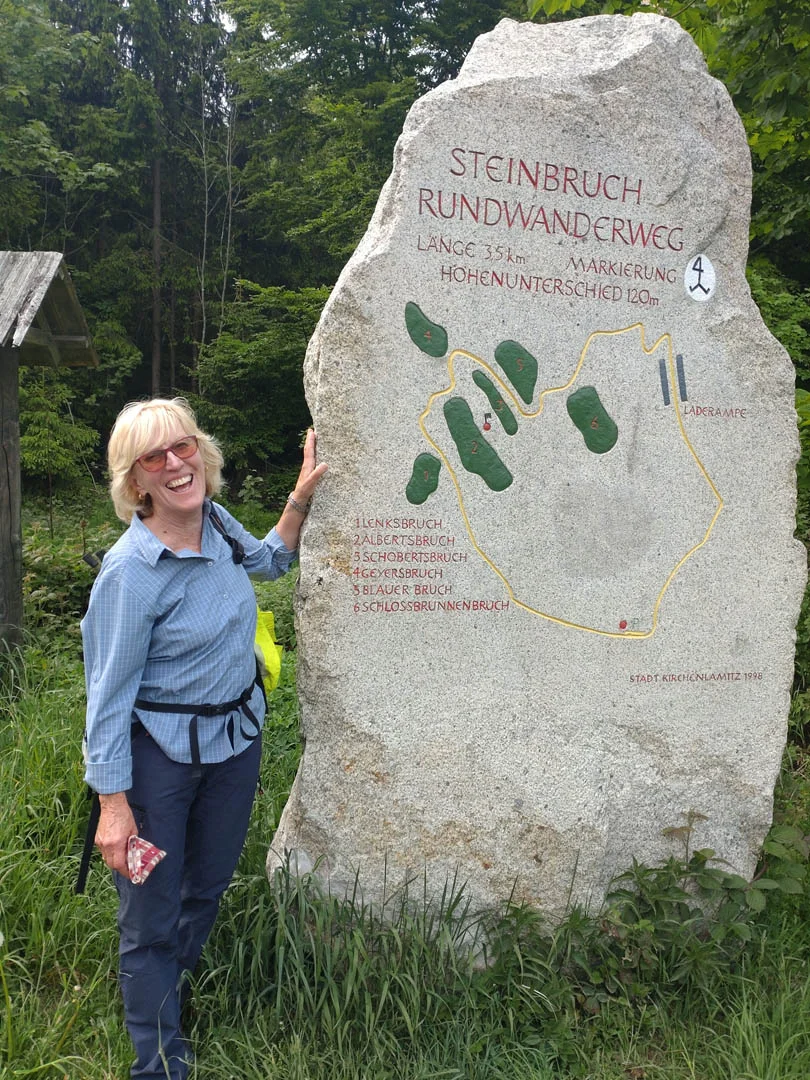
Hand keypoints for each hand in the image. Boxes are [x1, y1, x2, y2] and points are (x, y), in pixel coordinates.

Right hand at [96, 792, 135, 878]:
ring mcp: (100, 842)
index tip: (131, 874)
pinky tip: (116, 850)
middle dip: (120, 868)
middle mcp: (106, 845)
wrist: (112, 805)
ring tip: (123, 859)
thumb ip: (132, 844)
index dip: (125, 871)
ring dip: (114, 861)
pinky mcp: (97, 839)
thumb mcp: (133, 831)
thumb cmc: (124, 815)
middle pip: (111, 864)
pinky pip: (103, 852)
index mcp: (116, 843)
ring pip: (106, 859)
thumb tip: (133, 854)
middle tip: (128, 868)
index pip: (119, 864)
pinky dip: (110, 854)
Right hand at [275, 430, 327, 550]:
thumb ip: (317, 500)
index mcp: (306, 486)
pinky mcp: (301, 499)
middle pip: (307, 462)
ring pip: (307, 470)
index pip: (310, 465)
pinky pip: (309, 485)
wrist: (287, 536)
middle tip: (314, 430)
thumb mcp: (314, 509)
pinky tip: (324, 466)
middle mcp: (302, 486)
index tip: (315, 435)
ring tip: (315, 438)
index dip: (312, 450)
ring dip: (312, 454)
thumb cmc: (301, 524)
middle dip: (310, 445)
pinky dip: (316, 475)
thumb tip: (328, 493)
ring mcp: (300, 492)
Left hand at [291, 429, 327, 504]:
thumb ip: (317, 474)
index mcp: (307, 466)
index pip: (309, 450)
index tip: (312, 431)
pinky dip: (316, 456)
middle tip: (313, 431)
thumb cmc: (304, 492)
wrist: (299, 501)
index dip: (310, 440)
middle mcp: (307, 466)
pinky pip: (313, 462)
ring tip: (316, 441)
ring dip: (313, 448)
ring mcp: (308, 470)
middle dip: (311, 441)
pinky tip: (319, 458)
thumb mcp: (311, 483)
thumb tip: (325, 464)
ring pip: (311, 456)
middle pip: (309, 450)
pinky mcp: (310, 475)